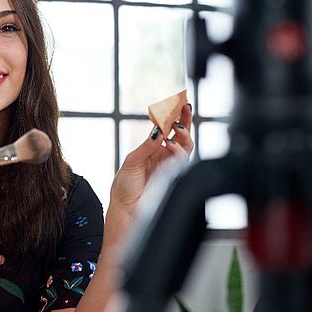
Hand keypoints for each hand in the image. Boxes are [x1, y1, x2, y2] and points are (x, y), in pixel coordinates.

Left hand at [106, 104, 193, 244]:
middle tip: (185, 106)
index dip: (172, 116)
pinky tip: (169, 144)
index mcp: (153, 150)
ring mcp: (170, 166)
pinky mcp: (174, 175)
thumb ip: (147, 145)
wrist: (126, 209)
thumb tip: (158, 129)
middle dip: (184, 119)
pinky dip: (177, 149)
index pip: (166, 129)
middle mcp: (164, 156)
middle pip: (180, 134)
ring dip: (183, 133)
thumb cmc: (125, 188)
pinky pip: (182, 159)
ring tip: (175, 127)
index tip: (177, 101)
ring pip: (186, 145)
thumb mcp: (132, 161)